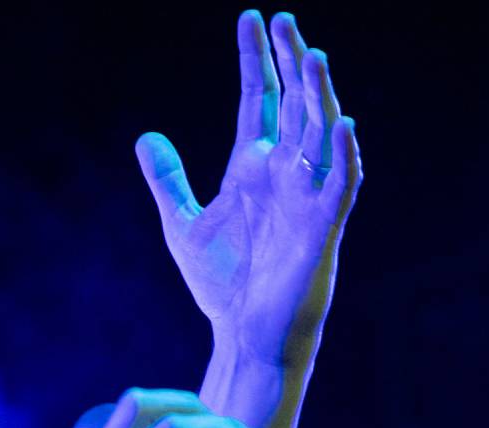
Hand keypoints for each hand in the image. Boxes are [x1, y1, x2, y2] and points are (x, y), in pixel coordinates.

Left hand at [135, 11, 361, 368]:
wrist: (243, 335)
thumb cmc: (222, 284)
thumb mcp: (182, 223)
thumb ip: (168, 180)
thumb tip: (145, 136)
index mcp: (252, 167)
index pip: (258, 100)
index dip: (255, 61)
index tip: (251, 18)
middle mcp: (285, 172)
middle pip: (293, 103)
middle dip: (289, 62)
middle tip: (283, 19)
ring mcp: (307, 196)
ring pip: (320, 133)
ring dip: (318, 95)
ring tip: (312, 56)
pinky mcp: (323, 227)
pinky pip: (340, 184)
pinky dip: (343, 155)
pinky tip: (342, 124)